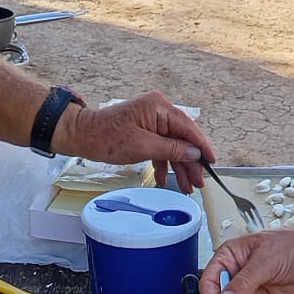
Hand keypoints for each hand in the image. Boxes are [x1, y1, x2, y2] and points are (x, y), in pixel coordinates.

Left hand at [54, 94, 215, 191]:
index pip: (188, 129)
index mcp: (159, 108)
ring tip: (186, 186)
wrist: (80, 135)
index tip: (212, 163)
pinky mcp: (144, 130)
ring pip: (172, 145)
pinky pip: (160, 147)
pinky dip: (163, 163)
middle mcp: (158, 111)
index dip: (202, 147)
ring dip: (179, 166)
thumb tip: (194, 154)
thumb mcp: (143, 146)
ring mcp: (151, 120)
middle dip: (190, 162)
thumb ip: (172, 150)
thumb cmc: (106, 138)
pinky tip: (166, 179)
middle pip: (182, 139)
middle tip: (198, 183)